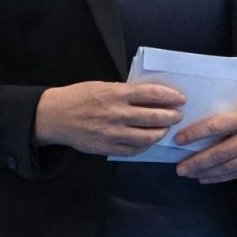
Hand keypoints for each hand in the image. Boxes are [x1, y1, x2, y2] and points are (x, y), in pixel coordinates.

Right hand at [34, 81, 185, 156]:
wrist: (55, 116)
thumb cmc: (79, 97)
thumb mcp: (102, 86)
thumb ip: (125, 92)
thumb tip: (151, 97)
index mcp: (115, 93)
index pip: (151, 94)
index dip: (170, 96)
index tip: (181, 98)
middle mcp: (116, 114)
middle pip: (153, 117)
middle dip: (171, 116)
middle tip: (178, 115)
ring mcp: (112, 133)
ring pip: (147, 137)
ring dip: (161, 133)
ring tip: (166, 129)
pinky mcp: (107, 148)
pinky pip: (133, 150)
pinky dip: (145, 146)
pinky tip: (149, 141)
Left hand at [173, 98, 236, 182]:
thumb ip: (228, 118)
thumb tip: (200, 130)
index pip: (215, 127)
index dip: (195, 134)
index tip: (178, 140)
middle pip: (219, 153)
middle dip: (197, 162)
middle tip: (180, 168)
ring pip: (228, 167)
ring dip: (205, 172)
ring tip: (189, 173)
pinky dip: (220, 177)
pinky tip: (206, 178)